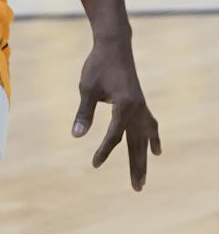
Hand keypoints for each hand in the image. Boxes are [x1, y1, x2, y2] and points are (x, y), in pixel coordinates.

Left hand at [72, 36, 161, 189]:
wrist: (114, 45)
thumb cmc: (98, 65)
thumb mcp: (87, 87)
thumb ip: (84, 112)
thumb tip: (76, 136)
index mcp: (124, 104)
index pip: (114, 135)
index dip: (104, 151)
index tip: (95, 164)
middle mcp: (137, 108)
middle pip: (136, 142)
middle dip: (136, 166)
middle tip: (137, 188)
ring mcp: (141, 106)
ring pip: (144, 138)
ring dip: (144, 158)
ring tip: (143, 179)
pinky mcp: (141, 103)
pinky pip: (150, 125)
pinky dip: (153, 137)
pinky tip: (156, 150)